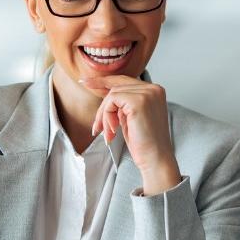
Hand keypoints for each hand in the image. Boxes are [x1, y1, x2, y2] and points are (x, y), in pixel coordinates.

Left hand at [81, 75, 181, 195]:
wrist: (155, 159)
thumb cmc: (144, 143)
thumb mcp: (131, 116)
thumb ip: (122, 102)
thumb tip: (101, 89)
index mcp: (155, 91)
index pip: (124, 80)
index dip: (103, 81)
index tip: (84, 82)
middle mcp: (153, 89)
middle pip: (116, 87)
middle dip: (103, 109)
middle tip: (98, 128)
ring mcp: (147, 94)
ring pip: (112, 95)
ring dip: (104, 115)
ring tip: (109, 133)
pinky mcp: (138, 101)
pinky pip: (112, 101)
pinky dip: (107, 116)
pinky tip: (113, 131)